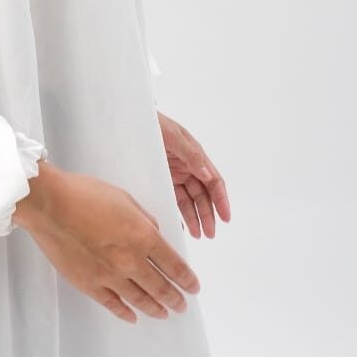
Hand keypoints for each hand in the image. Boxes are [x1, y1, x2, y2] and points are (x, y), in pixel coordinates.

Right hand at [13, 160, 200, 324]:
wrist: (49, 204)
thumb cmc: (84, 194)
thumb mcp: (124, 198)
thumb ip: (144, 219)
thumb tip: (155, 233)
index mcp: (143, 236)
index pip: (173, 264)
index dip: (186, 278)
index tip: (193, 286)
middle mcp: (130, 260)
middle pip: (160, 286)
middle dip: (174, 297)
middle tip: (182, 304)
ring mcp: (108, 275)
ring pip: (139, 299)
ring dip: (154, 308)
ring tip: (164, 313)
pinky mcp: (88, 283)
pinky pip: (112, 303)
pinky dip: (124, 311)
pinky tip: (132, 316)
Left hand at [157, 111, 230, 238]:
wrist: (131, 121)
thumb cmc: (154, 124)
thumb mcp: (173, 136)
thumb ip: (191, 154)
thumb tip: (207, 175)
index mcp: (196, 156)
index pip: (214, 182)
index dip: (221, 200)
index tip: (225, 218)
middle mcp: (189, 167)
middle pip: (203, 195)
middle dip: (209, 215)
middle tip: (210, 234)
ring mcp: (176, 174)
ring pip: (190, 200)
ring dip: (196, 217)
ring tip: (198, 235)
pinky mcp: (163, 180)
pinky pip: (174, 199)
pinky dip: (178, 213)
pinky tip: (181, 226)